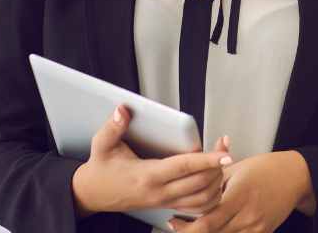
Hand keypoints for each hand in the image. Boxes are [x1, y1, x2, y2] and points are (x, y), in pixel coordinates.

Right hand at [71, 104, 232, 218]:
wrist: (91, 195)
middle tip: (226, 146)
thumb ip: (113, 127)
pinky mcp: (166, 205)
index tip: (225, 154)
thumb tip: (123, 110)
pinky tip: (214, 180)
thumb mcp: (102, 145)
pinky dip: (210, 196)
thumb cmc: (100, 170)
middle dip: (217, 167)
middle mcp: (159, 192)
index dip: (207, 160)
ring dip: (216, 181)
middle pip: (199, 184)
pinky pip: (195, 207)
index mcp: (147, 176)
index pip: (184, 167)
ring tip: (222, 160)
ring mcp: (164, 201)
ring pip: (201, 199)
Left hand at [169, 151, 312, 232]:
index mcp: (239, 196)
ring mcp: (255, 229)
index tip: (172, 220)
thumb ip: (214, 173)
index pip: (208, 221)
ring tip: (192, 228)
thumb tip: (192, 168)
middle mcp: (247, 216)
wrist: (294, 177)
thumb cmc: (265, 167)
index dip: (187, 227)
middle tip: (175, 225)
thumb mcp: (238, 167)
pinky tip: (215, 229)